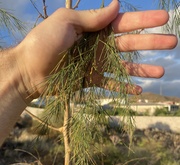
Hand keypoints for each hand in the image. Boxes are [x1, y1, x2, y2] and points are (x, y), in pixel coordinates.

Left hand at [16, 0, 176, 100]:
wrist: (29, 71)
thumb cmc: (43, 43)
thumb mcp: (66, 22)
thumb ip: (91, 17)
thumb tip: (117, 4)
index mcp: (93, 28)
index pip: (124, 23)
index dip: (144, 20)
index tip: (164, 17)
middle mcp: (98, 46)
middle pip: (130, 44)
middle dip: (151, 42)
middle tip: (172, 42)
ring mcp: (95, 64)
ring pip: (124, 66)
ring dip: (143, 69)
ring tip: (161, 71)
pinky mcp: (90, 80)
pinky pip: (111, 84)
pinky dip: (124, 87)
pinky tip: (139, 90)